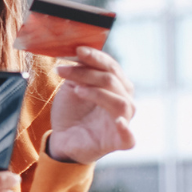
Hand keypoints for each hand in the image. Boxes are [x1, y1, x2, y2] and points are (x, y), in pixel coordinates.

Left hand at [49, 46, 137, 164]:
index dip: (96, 57)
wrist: (62, 139)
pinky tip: (118, 122)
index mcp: (116, 86)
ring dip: (97, 93)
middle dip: (87, 73)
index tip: (78, 50)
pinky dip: (125, 129)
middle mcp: (124, 101)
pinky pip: (129, 137)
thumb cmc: (71, 112)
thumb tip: (80, 52)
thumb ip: (80, 72)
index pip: (111, 67)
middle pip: (113, 81)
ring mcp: (124, 121)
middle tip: (62, 70)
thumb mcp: (73, 87)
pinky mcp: (119, 141)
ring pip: (120, 102)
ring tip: (76, 90)